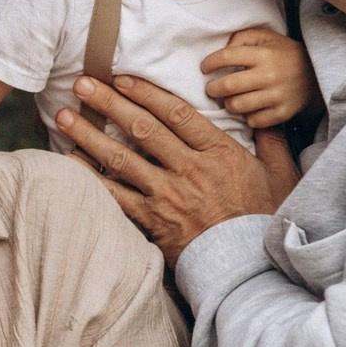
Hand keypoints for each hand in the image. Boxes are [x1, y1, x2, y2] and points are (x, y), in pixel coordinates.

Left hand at [55, 74, 295, 265]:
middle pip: (143, 129)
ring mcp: (168, 197)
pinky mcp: (153, 222)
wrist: (249, 268)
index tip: (122, 78)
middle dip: (109, 102)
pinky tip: (71, 162)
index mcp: (219, 153)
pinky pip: (115, 196)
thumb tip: (266, 113)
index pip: (177, 114)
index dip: (147, 92)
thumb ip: (271, 139)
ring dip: (89, 135)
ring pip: (122, 159)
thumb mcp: (280, 174)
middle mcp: (189, 171)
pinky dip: (91, 178)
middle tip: (82, 83)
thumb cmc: (265, 219)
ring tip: (65, 115)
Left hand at [202, 27, 317, 128]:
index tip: (205, 68)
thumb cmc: (282, 53)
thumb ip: (241, 38)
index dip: (209, 63)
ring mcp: (277, 96)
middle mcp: (270, 75)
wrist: (316, 73)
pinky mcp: (282, 112)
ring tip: (229, 99)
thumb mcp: (264, 37)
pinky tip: (248, 109)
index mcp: (264, 54)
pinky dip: (247, 116)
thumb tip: (221, 52)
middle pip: (228, 86)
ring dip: (228, 103)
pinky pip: (253, 121)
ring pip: (237, 106)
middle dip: (212, 89)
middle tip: (211, 88)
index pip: (226, 57)